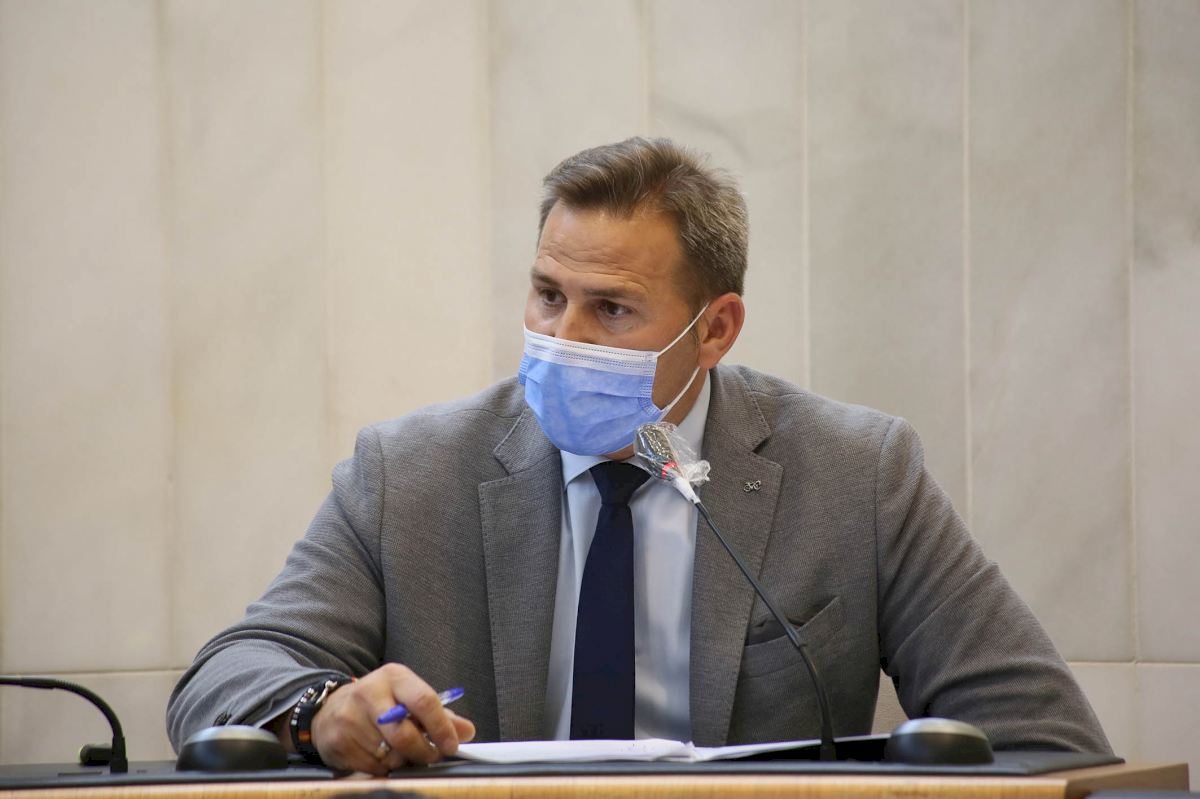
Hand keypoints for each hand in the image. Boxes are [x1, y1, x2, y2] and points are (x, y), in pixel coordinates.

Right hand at [309, 664, 475, 773]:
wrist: (330, 709)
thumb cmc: (379, 702)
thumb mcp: (408, 696)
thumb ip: (440, 714)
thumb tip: (466, 731)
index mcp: (393, 677)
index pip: (424, 701)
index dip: (441, 728)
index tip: (451, 745)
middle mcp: (369, 694)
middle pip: (404, 734)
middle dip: (423, 752)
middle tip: (432, 757)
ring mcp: (350, 719)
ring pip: (390, 755)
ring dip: (403, 761)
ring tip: (402, 751)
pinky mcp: (339, 742)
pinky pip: (373, 767)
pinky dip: (384, 768)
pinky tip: (383, 755)